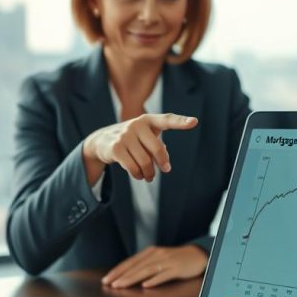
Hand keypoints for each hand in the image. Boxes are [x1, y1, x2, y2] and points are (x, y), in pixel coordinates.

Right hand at [82, 113, 197, 183]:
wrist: (102, 140)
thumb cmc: (131, 139)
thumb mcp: (145, 138)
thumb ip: (157, 146)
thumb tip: (164, 163)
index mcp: (148, 120)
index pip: (167, 119)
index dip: (181, 121)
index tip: (194, 122)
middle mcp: (137, 124)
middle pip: (157, 148)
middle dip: (162, 163)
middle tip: (166, 170)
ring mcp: (125, 135)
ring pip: (145, 161)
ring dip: (149, 173)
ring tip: (149, 177)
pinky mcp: (116, 148)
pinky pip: (133, 167)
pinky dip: (138, 175)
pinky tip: (138, 175)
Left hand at [102, 245, 208, 288]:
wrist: (197, 255)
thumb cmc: (176, 259)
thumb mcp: (159, 259)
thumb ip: (145, 265)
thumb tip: (128, 276)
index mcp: (150, 252)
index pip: (130, 262)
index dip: (117, 270)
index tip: (106, 279)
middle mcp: (157, 255)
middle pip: (136, 266)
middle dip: (121, 275)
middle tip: (109, 284)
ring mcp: (167, 261)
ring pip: (146, 270)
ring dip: (132, 278)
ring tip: (121, 285)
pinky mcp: (177, 268)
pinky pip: (164, 275)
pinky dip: (154, 280)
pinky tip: (146, 286)